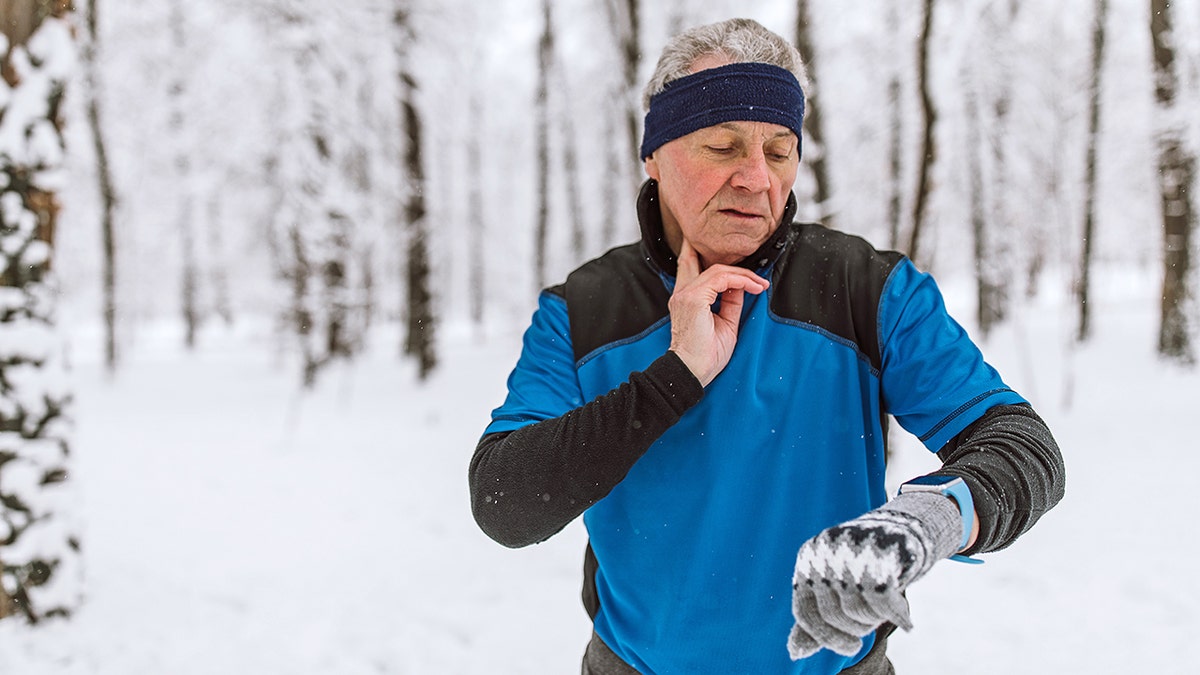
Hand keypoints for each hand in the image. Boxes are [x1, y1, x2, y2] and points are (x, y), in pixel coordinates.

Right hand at [668, 239, 768, 385]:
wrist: (692, 372)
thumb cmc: (706, 355)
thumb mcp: (725, 324)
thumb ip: (731, 302)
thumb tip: (742, 287)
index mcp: (685, 299)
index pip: (689, 269)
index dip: (701, 258)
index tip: (728, 258)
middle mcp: (681, 293)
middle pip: (692, 260)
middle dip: (703, 247)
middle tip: (717, 239)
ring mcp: (686, 294)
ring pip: (718, 269)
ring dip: (743, 274)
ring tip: (759, 284)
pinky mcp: (694, 298)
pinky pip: (722, 279)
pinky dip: (741, 280)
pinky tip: (754, 287)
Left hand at [787, 492, 962, 659]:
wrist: (899, 528)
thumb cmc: (860, 567)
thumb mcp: (830, 589)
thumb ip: (815, 620)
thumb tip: (795, 654)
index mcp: (807, 562)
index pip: (805, 613)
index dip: (826, 638)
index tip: (852, 648)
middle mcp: (823, 555)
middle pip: (834, 615)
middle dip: (857, 628)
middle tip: (872, 623)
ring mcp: (850, 553)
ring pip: (858, 610)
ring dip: (876, 620)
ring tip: (885, 610)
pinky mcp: (879, 553)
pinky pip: (884, 602)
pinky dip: (897, 617)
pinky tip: (908, 624)